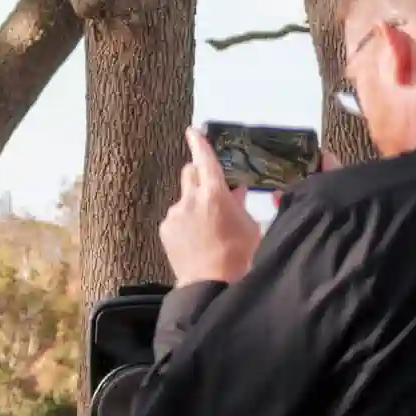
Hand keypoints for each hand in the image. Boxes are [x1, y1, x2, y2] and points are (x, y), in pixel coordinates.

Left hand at [160, 127, 262, 286]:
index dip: (199, 143)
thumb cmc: (239, 256)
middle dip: (200, 174)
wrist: (212, 284)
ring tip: (210, 228)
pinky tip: (198, 239)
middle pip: (190, 174)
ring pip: (184, 199)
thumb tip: (236, 190)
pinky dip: (186, 221)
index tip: (193, 132)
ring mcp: (175, 214)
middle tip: (213, 187)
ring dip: (195, 204)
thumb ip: (239, 203)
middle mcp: (190, 199)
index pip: (205, 160)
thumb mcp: (250, 226)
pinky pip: (176, 217)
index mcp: (215, 194)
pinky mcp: (165, 229)